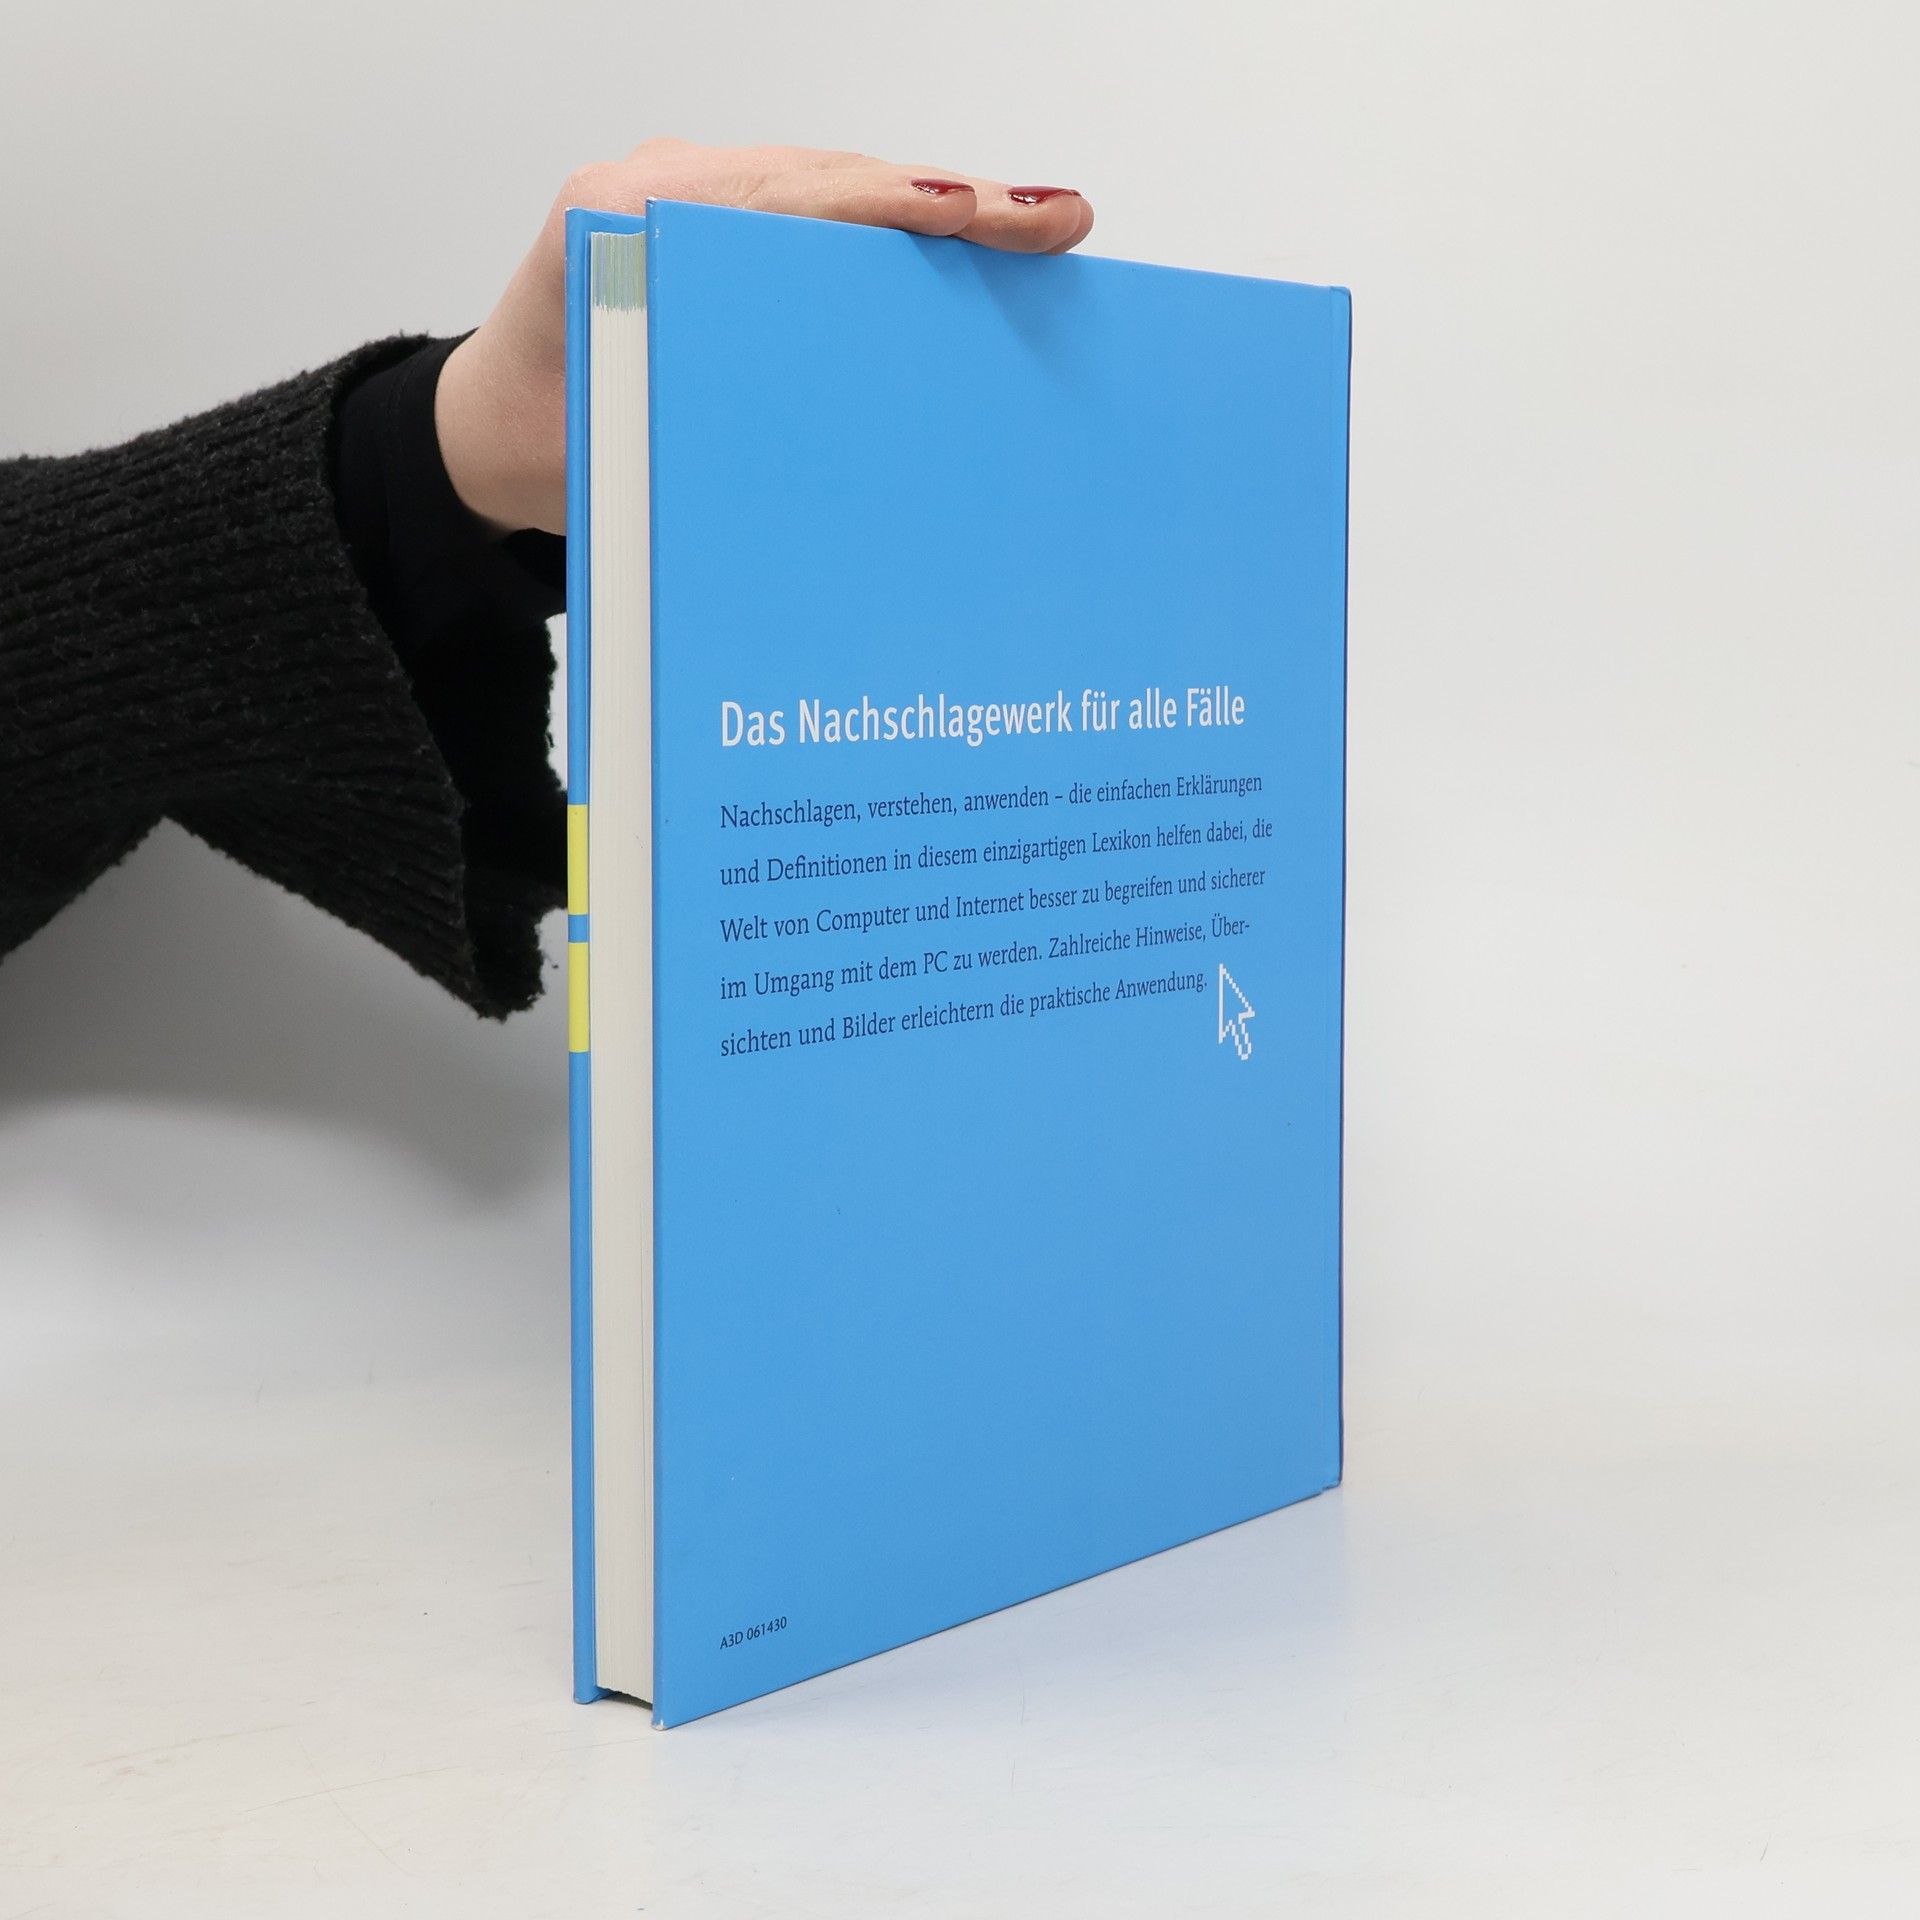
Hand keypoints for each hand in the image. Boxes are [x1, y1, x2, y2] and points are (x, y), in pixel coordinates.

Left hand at [435, 139, 1093, 536]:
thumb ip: (694, 419)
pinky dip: (898, 237)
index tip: (975, 216)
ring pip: (840, 191)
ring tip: (1040, 229)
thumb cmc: (546, 444)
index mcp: (628, 215)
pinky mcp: (720, 227)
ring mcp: (695, 198)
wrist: (488, 430)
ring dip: (940, 214)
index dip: (893, 206)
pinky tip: (972, 257)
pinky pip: (821, 218)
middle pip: (835, 179)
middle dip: (951, 201)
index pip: (790, 198)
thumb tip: (830, 424)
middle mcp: (667, 187)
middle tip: (1056, 220)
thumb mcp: (612, 449)